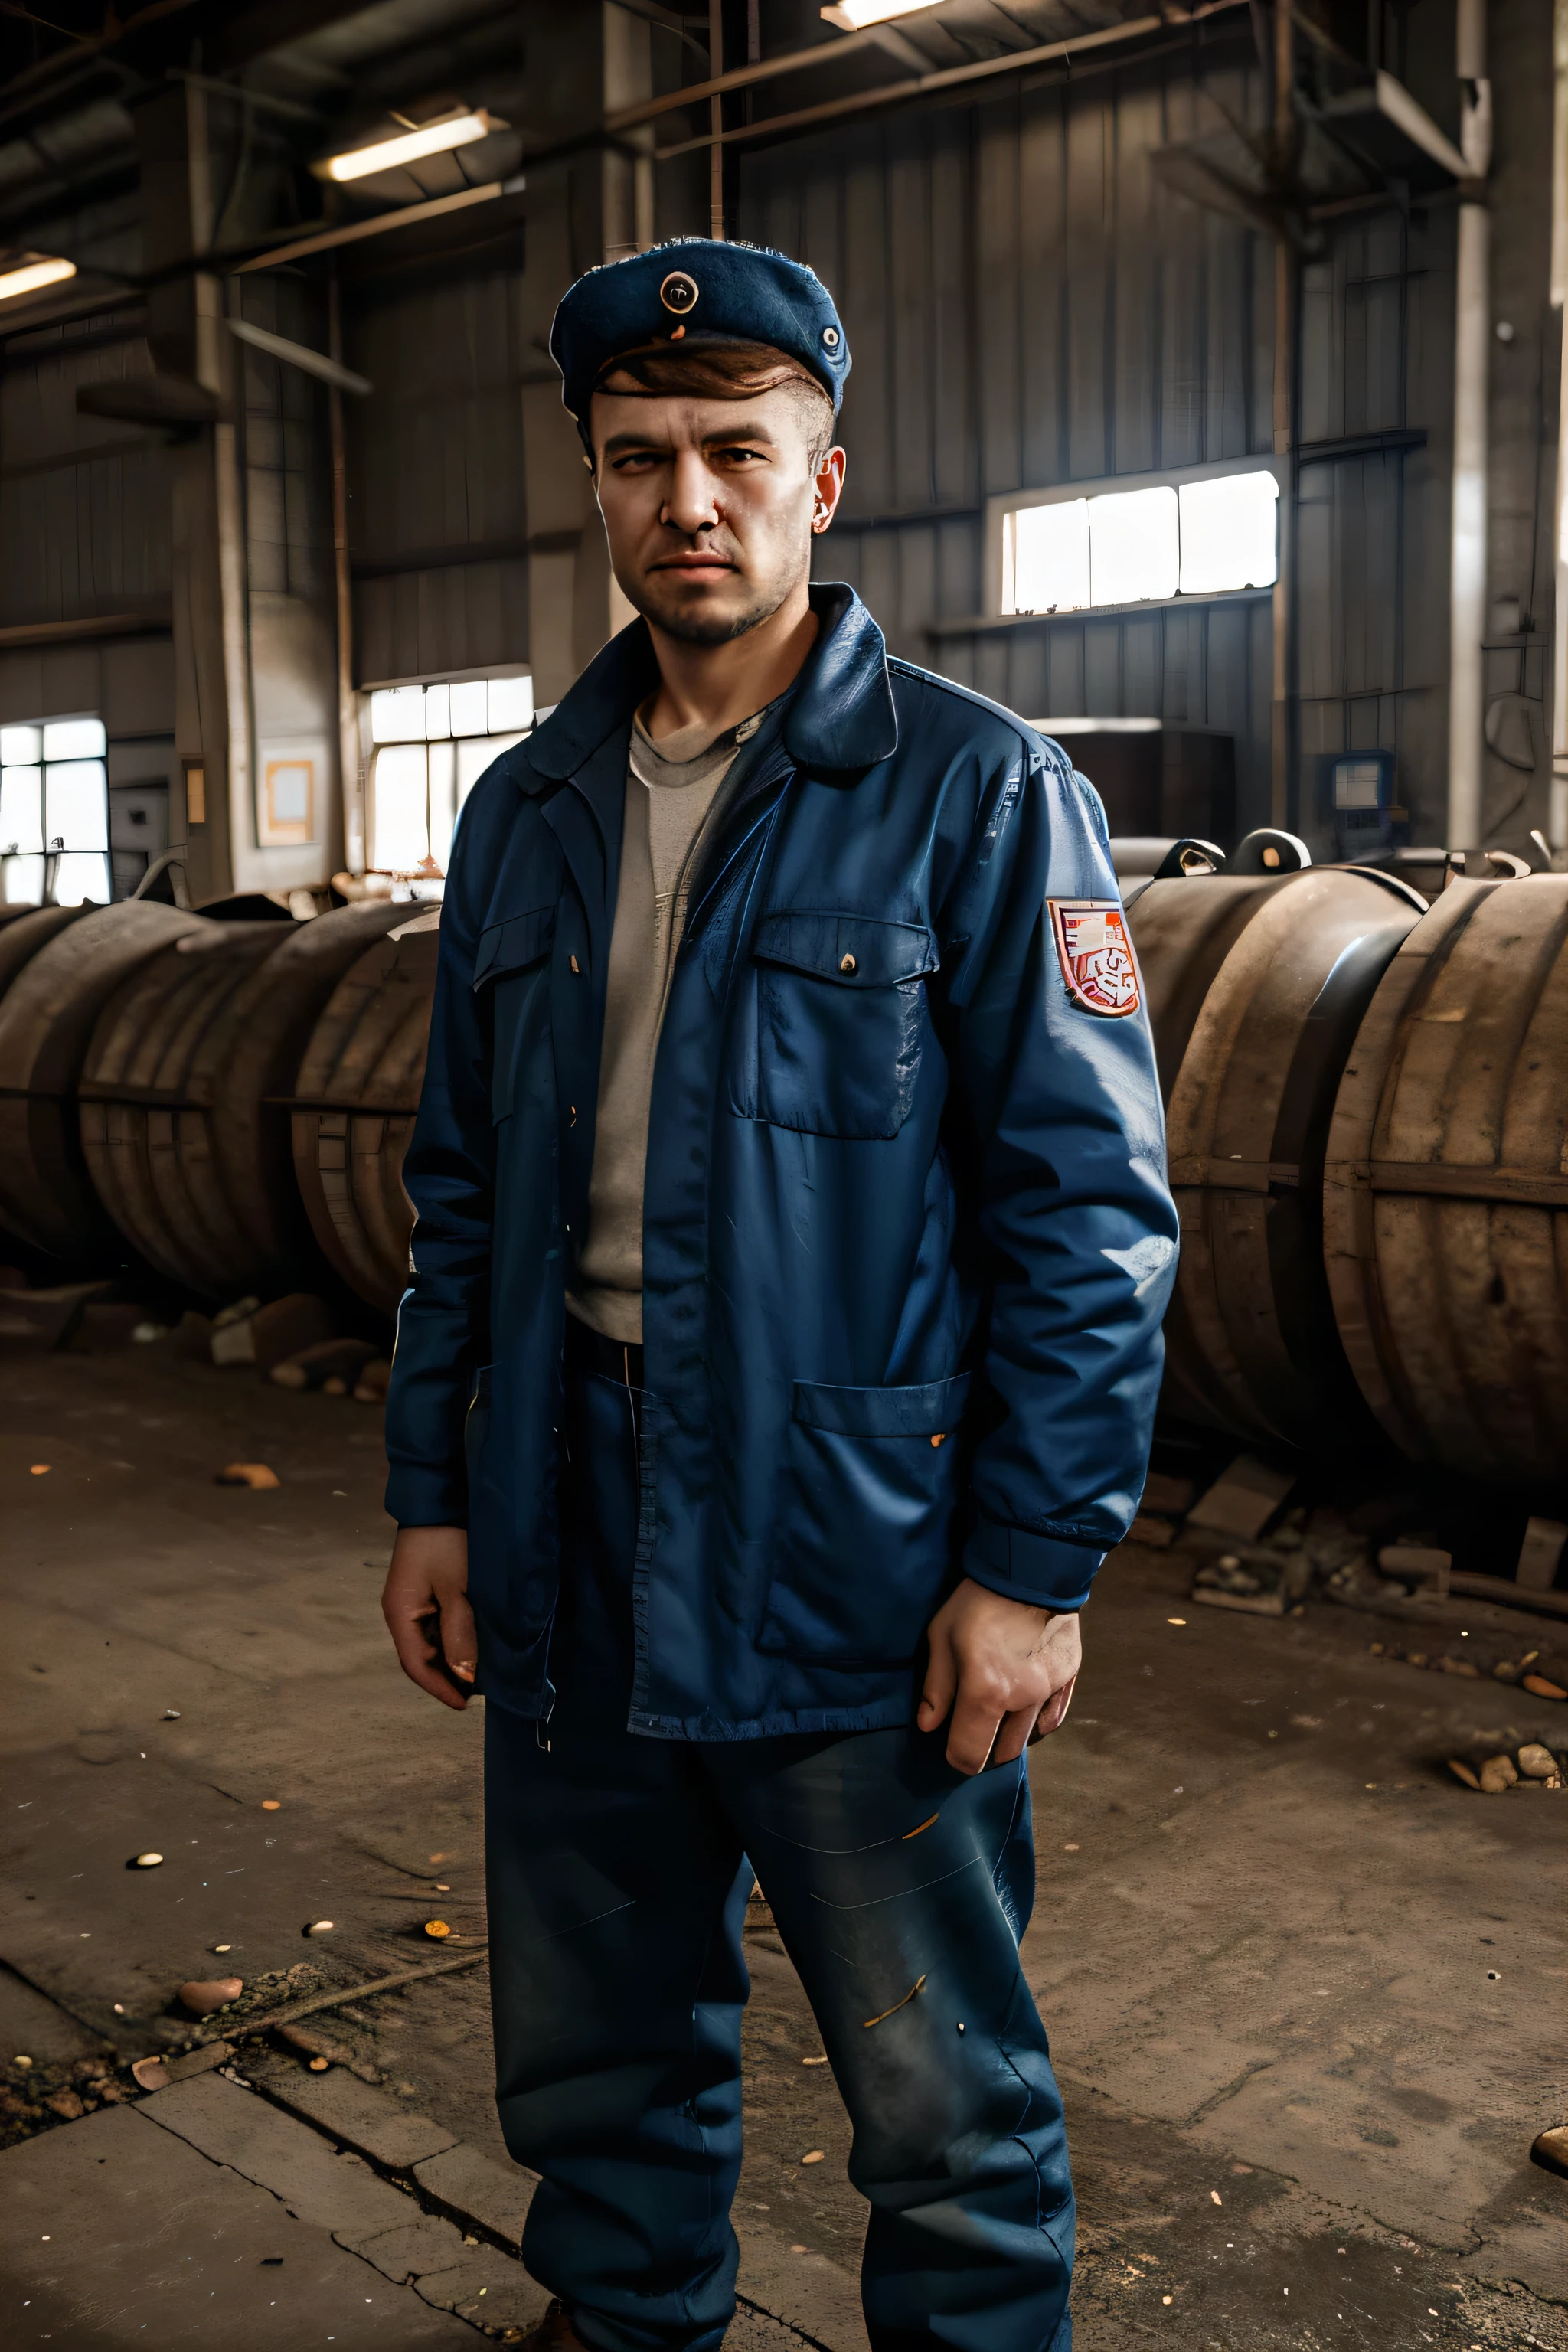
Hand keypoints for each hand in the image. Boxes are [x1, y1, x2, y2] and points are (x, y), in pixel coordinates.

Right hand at [382, 1525, 475, 1709]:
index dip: (439, 1687)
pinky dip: (454, 1640)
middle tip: (479, 1692)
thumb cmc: (446, 1544)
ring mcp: (413, 1602)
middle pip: (421, 1657)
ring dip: (452, 1659)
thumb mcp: (456, 1589)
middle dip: (447, 1676)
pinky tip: (474, 1645)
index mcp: (400, 1613)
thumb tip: (465, 1674)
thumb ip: (459, 1632)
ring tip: (481, 1674)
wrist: (441, 1501)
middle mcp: (401, 1612)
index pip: (415, 1664)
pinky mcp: (426, 1592)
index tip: (463, 1705)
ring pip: (431, 1643)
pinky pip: (438, 1626)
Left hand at [917, 1578, 1081, 1774]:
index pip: (969, 1754)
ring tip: (997, 1712)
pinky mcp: (1068, 1677)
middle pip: (1003, 1752)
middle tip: (973, 1727)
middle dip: (985, 1747)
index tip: (950, 1747)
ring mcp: (1049, 1690)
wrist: (1029, 1568)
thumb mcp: (942, 1637)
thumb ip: (937, 1687)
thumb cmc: (976, 1603)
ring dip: (1010, 1733)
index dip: (956, 1757)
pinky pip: (1055, 1716)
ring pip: (1029, 1736)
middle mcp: (1021, 1700)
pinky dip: (1039, 1720)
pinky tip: (1027, 1710)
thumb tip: (928, 1727)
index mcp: (985, 1693)